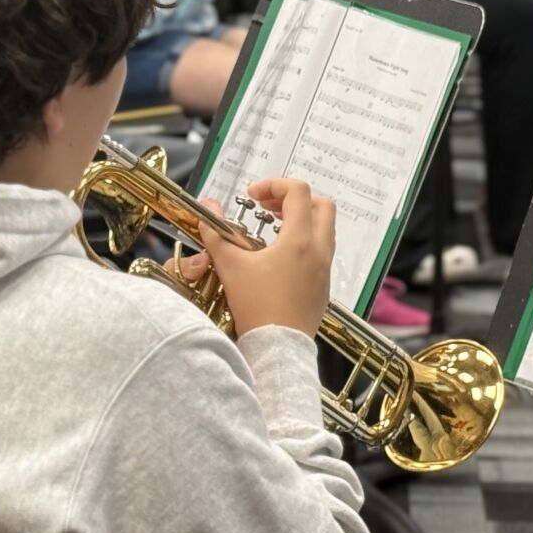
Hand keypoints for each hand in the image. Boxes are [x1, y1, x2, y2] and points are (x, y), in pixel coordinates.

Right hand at [199, 179, 334, 336]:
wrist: (278, 348)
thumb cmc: (257, 307)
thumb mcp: (231, 267)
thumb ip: (217, 234)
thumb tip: (207, 210)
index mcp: (300, 239)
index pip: (298, 192)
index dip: (274, 185)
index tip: (252, 196)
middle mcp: (320, 250)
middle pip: (321, 204)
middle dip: (294, 199)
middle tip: (267, 207)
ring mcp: (325, 268)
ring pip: (324, 228)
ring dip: (300, 220)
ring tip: (271, 229)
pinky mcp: (324, 285)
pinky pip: (322, 252)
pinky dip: (305, 242)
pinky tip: (279, 257)